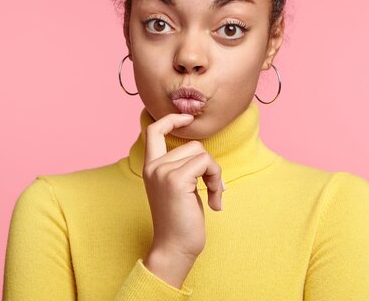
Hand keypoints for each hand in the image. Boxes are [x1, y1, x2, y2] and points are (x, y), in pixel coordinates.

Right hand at [142, 113, 224, 260]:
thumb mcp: (178, 188)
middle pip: (192, 144)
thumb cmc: (181, 222)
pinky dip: (217, 180)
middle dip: (209, 165)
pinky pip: (207, 163)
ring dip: (215, 175)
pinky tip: (215, 202)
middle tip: (213, 190)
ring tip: (213, 197)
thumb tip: (202, 153)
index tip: (188, 118)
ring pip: (202, 153)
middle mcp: (153, 166)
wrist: (174, 249)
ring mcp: (163, 171)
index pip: (153, 130)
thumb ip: (182, 168)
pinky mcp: (176, 179)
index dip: (171, 119)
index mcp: (151, 167)